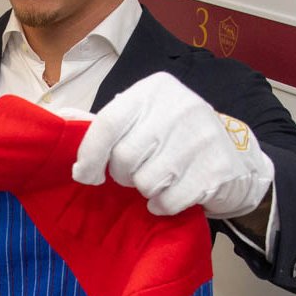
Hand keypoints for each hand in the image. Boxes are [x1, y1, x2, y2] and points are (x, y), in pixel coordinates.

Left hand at [72, 72, 273, 218]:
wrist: (237, 158)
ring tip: (160, 179)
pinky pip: (169, 200)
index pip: (107, 124)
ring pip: (146, 182)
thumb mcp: (144, 118)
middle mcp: (179, 107)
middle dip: (124, 175)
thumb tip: (58, 120)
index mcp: (153, 90)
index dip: (89, 156)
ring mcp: (201, 137)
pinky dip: (164, 205)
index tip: (85, 175)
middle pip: (124, 158)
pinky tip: (174, 193)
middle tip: (138, 172)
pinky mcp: (216, 169)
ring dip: (146, 190)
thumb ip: (107, 124)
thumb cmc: (176, 139)